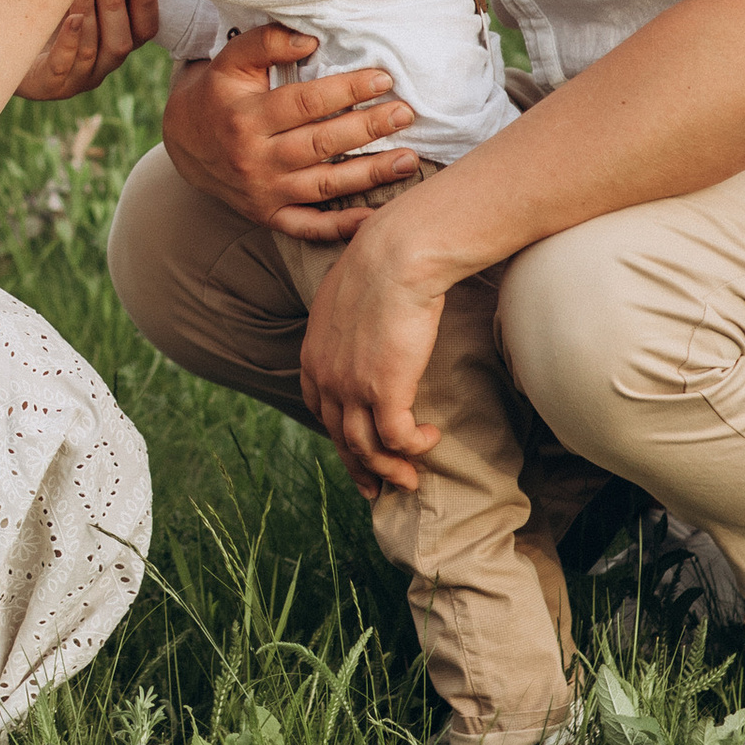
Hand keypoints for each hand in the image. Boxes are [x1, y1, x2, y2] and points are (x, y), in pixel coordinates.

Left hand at [17, 0, 162, 100]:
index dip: (147, 3)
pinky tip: (70, 19)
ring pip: (93, 51)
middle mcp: (103, 61)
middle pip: (123, 42)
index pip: (146, 28)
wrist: (4, 33)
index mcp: (119, 38)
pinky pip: (63, 67)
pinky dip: (69, 42)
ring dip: (91, 14)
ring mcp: (77, 77)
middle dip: (115, 5)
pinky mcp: (48, 84)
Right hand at [161, 25, 420, 240]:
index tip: (383, 79)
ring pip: (325, 186)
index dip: (347, 89)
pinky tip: (373, 216)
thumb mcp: (231, 61)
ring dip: (370, 175)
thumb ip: (266, 42)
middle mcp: (255, 158)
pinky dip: (341, 227)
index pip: (306, 102)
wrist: (183, 144)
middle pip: (322, 144)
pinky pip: (308, 227)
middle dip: (369, 129)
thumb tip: (311, 40)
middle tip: (405, 114)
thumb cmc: (218, 94)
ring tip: (408, 160)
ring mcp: (264, 192)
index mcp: (247, 117)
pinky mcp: (269, 215)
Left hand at [299, 204, 449, 490]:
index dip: (339, 434)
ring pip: (365, 448)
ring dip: (389, 469)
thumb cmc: (382, 262)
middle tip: (377, 489)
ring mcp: (352, 386)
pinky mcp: (384, 390)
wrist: (397, 255)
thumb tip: (369, 320)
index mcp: (313, 354)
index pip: (320, 409)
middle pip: (340, 436)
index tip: (357, 449)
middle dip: (360, 468)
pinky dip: (413, 446)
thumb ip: (351, 319)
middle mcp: (326, 376)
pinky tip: (430, 439)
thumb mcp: (350, 294)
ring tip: (411, 478)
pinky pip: (397, 438)